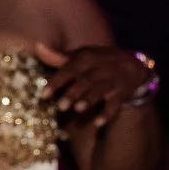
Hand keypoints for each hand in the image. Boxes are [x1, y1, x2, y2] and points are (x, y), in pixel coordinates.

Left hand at [35, 43, 156, 128]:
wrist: (132, 63)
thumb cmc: (95, 62)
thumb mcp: (80, 56)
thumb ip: (57, 57)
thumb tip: (37, 46)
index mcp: (86, 59)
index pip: (69, 70)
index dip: (56, 82)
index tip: (44, 95)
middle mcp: (99, 69)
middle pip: (85, 81)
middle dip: (73, 93)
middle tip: (60, 106)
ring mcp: (112, 81)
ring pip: (99, 91)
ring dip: (89, 100)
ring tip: (78, 109)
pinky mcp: (121, 93)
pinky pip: (115, 104)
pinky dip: (107, 114)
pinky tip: (98, 124)